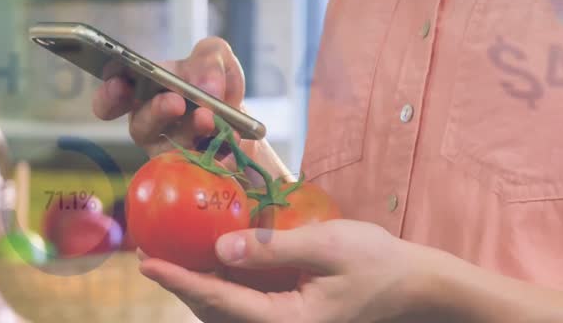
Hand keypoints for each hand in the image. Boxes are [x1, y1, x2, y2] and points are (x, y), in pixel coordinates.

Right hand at [91, 37, 245, 157]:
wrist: (243, 122)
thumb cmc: (215, 86)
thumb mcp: (215, 59)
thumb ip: (209, 58)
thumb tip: (207, 86)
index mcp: (143, 94)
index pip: (111, 100)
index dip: (109, 96)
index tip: (120, 86)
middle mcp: (150, 127)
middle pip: (141, 126)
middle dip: (157, 111)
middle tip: (176, 102)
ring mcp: (170, 153)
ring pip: (171, 149)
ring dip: (191, 131)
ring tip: (209, 118)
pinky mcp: (196, 171)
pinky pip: (203, 165)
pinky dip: (220, 150)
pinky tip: (233, 136)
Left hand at [139, 219, 439, 322]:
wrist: (415, 286)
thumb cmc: (378, 264)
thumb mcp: (327, 246)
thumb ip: (273, 248)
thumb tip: (220, 247)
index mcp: (288, 322)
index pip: (219, 301)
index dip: (179, 279)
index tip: (147, 263)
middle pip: (214, 312)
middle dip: (180, 284)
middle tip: (148, 254)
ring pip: (226, 312)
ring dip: (198, 287)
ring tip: (170, 256)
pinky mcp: (289, 316)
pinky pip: (244, 306)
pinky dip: (222, 286)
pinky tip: (211, 260)